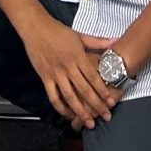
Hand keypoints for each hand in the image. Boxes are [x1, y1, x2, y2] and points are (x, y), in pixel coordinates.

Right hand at [23, 12, 115, 128]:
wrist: (35, 27)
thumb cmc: (58, 31)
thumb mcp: (79, 35)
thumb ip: (98, 42)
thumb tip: (115, 42)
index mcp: (78, 56)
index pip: (93, 78)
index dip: (103, 91)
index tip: (111, 102)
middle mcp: (68, 67)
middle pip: (84, 90)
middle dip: (96, 105)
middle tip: (106, 117)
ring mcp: (56, 73)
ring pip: (70, 97)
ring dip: (80, 111)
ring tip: (89, 122)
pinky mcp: (45, 77)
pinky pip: (53, 96)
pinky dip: (61, 108)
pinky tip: (68, 115)